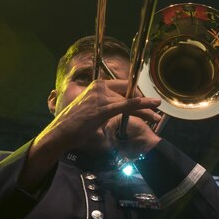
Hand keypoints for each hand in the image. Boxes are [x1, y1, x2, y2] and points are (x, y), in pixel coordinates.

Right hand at [41, 79, 159, 151]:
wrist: (61, 132)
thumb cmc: (74, 124)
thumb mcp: (92, 110)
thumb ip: (105, 106)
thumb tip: (118, 110)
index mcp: (97, 86)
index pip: (123, 85)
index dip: (136, 93)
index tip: (146, 101)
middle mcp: (99, 87)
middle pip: (129, 91)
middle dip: (144, 101)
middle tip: (156, 107)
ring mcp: (101, 97)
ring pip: (130, 100)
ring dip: (146, 108)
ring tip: (157, 115)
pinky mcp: (103, 109)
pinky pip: (126, 106)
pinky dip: (140, 107)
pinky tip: (150, 109)